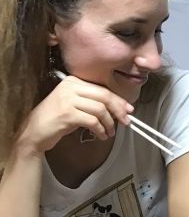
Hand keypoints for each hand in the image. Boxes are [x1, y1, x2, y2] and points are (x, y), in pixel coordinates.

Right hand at [17, 76, 133, 155]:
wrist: (33, 132)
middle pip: (104, 96)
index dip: (118, 99)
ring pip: (100, 109)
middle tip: (126, 121)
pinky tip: (101, 135)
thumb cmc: (56, 119)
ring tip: (110, 132)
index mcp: (73, 81)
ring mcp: (68, 99)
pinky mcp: (67, 113)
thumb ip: (92, 102)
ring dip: (109, 123)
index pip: (102, 88)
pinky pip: (92, 121)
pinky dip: (100, 129)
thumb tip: (119, 108)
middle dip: (118, 109)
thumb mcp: (75, 105)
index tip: (128, 109)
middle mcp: (70, 86)